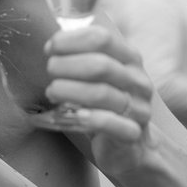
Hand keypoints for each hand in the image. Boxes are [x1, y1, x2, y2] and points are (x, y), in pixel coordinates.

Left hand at [34, 23, 156, 173]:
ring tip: (52, 91)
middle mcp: (138, 81)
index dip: (72, 40)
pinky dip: (87, 117)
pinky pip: (109, 123)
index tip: (50, 48)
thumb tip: (52, 44)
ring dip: (70, 90)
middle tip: (49, 68)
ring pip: (102, 93)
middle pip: (101, 65)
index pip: (102, 39)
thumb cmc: (106, 106)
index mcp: (130, 60)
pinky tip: (69, 115)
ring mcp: (138, 108)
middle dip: (68, 64)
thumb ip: (85, 59)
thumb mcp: (101, 78)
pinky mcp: (132, 134)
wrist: (132, 147)